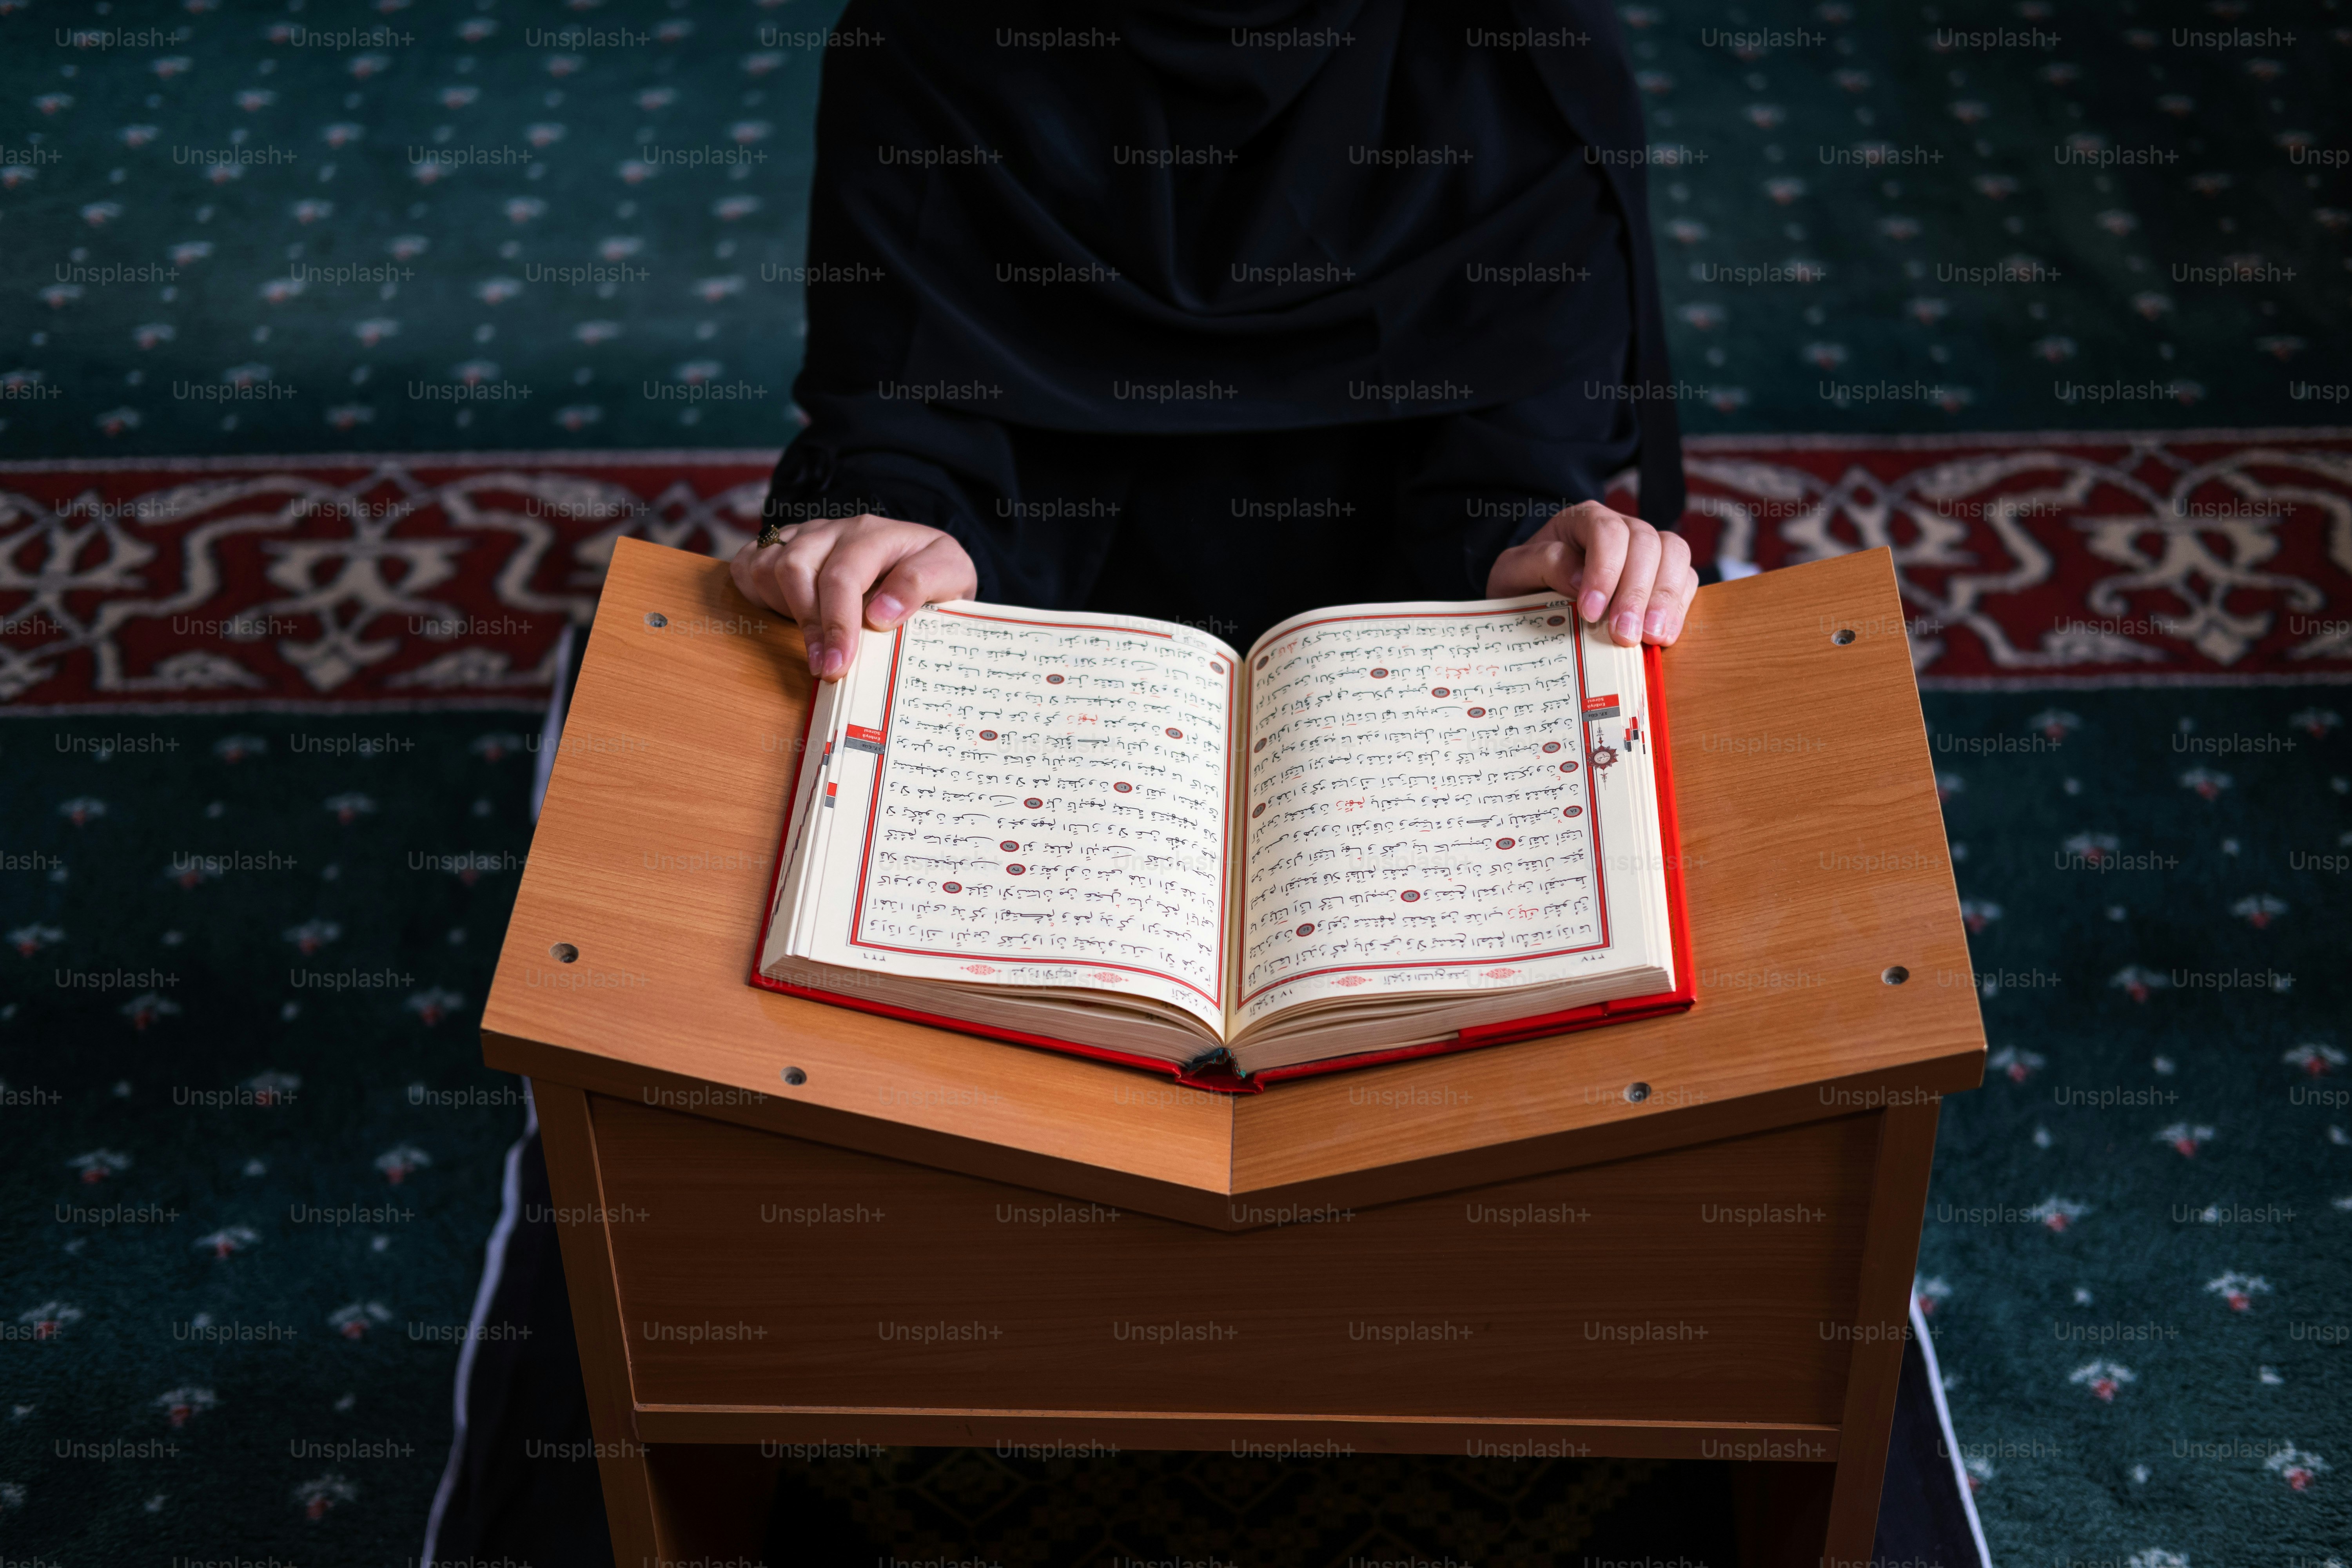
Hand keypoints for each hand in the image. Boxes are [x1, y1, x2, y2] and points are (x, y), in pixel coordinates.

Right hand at [729, 514, 976, 679]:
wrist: (920, 558)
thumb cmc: (933, 573)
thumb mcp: (952, 574)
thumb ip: (922, 585)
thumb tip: (880, 615)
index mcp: (876, 534)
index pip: (843, 575)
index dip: (837, 623)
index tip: (838, 665)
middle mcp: (835, 530)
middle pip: (796, 568)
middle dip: (808, 625)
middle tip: (824, 669)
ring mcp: (805, 536)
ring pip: (768, 566)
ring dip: (784, 610)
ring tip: (814, 641)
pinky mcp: (783, 547)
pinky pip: (749, 564)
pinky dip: (756, 593)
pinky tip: (785, 617)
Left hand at [1486, 500, 1697, 646]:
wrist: (1534, 598)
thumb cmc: (1525, 582)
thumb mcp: (1514, 572)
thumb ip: (1541, 564)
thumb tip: (1578, 577)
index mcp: (1584, 519)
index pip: (1606, 531)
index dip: (1605, 570)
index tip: (1590, 612)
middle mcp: (1622, 528)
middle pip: (1646, 543)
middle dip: (1636, 592)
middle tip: (1624, 635)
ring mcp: (1648, 550)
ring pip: (1674, 555)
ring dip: (1665, 599)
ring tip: (1650, 637)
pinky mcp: (1664, 576)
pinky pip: (1686, 580)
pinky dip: (1679, 607)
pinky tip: (1663, 636)